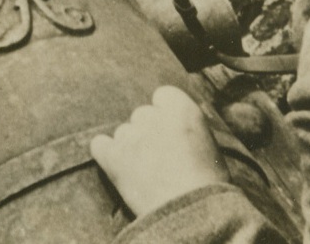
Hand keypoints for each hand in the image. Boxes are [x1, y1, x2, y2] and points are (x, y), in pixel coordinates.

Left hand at [90, 85, 229, 217]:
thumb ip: (188, 128)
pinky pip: (99, 145)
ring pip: (123, 133)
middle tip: (158, 157)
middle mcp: (153, 116)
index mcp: (181, 109)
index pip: (162, 95)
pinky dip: (106, 154)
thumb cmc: (208, 186)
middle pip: (142, 115)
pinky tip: (117, 167)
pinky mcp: (112, 156)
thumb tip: (177, 128)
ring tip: (144, 172)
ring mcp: (131, 135)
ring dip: (130, 147)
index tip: (170, 130)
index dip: (165, 113)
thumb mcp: (210, 146)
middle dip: (147, 131)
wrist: (192, 214)